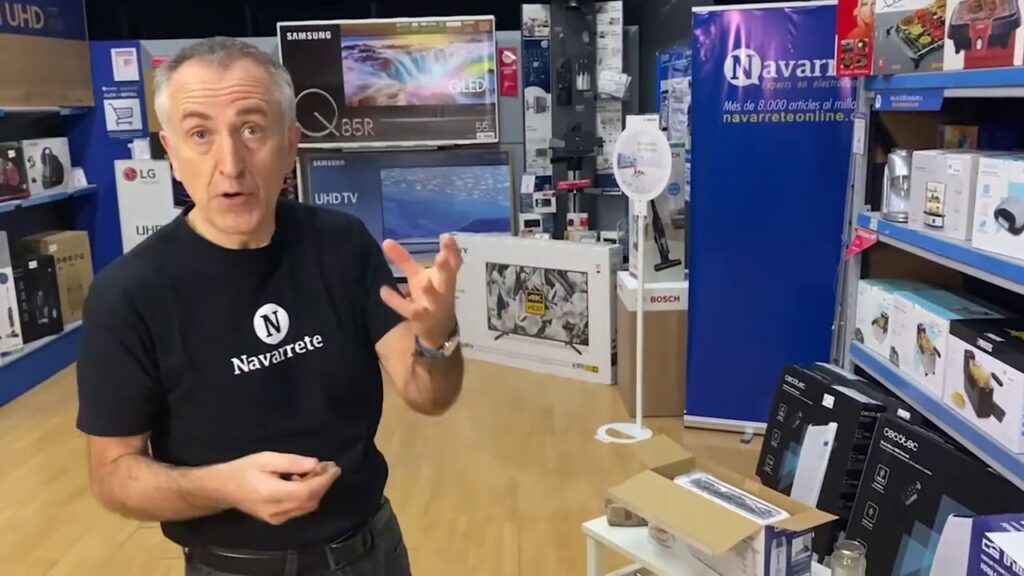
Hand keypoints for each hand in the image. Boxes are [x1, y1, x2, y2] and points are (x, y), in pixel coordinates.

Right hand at [216, 452, 340, 525]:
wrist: (223, 489)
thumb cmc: (243, 469)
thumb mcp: (266, 458)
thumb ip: (292, 462)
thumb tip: (315, 464)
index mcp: (271, 493)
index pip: (307, 492)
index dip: (324, 480)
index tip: (334, 467)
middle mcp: (276, 511)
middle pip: (310, 501)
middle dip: (323, 484)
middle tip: (328, 466)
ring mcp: (276, 518)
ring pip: (307, 507)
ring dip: (317, 490)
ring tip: (317, 472)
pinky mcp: (276, 520)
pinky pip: (299, 510)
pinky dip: (307, 497)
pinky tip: (302, 482)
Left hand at [380, 234, 462, 347]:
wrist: (437, 331)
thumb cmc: (430, 297)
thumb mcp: (418, 276)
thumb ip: (404, 259)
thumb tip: (386, 241)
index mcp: (446, 278)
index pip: (454, 262)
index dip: (452, 250)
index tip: (447, 236)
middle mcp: (443, 290)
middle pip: (448, 278)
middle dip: (446, 267)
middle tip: (442, 256)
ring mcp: (433, 305)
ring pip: (433, 297)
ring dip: (430, 290)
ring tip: (424, 282)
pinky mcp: (420, 317)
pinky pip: (407, 309)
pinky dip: (396, 300)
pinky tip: (383, 291)